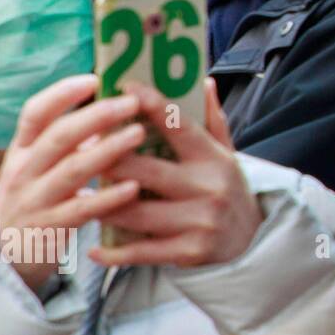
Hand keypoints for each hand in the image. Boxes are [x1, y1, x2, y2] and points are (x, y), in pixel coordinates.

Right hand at [0, 75, 144, 289]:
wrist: (2, 258)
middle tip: (131, 102)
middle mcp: (24, 172)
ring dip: (108, 150)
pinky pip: (82, 210)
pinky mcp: (50, 229)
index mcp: (22, 151)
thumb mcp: (37, 168)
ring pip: (72, 170)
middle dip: (96, 116)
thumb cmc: (34, 200)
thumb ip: (65, 143)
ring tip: (138, 134)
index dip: (62, 94)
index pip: (35, 114)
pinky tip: (133, 188)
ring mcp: (35, 200)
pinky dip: (109, 198)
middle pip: (58, 137)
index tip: (94, 78)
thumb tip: (108, 108)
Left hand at [89, 79, 261, 267]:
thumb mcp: (227, 154)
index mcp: (214, 159)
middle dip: (108, 162)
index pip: (181, 126)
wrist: (254, 241)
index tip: (123, 89)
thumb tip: (202, 81)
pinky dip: (113, 253)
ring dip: (102, 206)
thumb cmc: (229, 190)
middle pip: (145, 171)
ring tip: (79, 196)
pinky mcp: (189, 252)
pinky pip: (142, 252)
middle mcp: (208, 188)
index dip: (152, 105)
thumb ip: (212, 121)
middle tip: (80, 152)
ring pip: (136, 213)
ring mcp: (199, 221)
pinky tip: (93, 248)